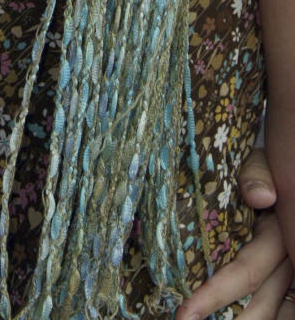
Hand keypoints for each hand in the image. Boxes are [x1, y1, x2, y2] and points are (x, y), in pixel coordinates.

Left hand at [175, 150, 293, 318]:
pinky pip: (266, 310)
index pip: (246, 273)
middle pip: (254, 306)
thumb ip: (257, 176)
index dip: (215, 295)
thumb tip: (259, 197)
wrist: (272, 180)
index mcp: (277, 238)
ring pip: (261, 313)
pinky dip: (239, 315)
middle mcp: (284, 265)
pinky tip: (213, 319)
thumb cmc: (258, 172)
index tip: (186, 312)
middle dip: (219, 319)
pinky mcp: (276, 285)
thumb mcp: (259, 165)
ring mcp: (282, 279)